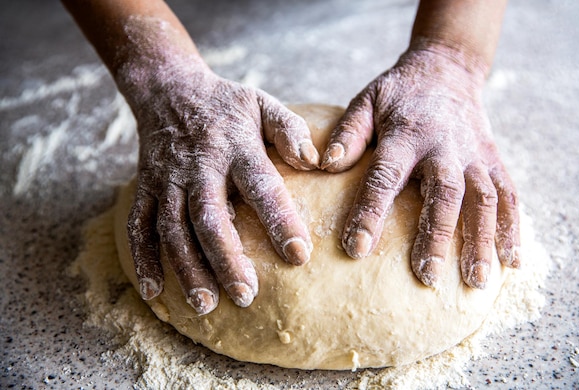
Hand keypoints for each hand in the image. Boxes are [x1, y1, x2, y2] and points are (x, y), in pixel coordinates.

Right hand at [126, 60, 318, 313]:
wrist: (168, 88)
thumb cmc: (225, 104)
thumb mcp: (262, 103)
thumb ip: (289, 130)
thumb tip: (316, 162)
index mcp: (236, 146)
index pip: (261, 186)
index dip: (279, 220)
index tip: (299, 255)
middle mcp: (199, 166)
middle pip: (209, 217)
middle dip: (226, 259)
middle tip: (246, 296)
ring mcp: (167, 179)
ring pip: (173, 228)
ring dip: (188, 268)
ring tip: (206, 305)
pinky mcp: (144, 187)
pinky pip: (139, 226)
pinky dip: (143, 259)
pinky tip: (154, 292)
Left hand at [321, 44, 519, 287]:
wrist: (448, 70)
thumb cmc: (399, 93)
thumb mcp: (367, 101)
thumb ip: (349, 133)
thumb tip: (325, 165)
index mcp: (405, 135)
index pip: (385, 177)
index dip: (370, 212)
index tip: (358, 248)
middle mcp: (444, 147)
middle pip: (444, 193)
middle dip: (438, 236)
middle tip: (428, 277)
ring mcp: (474, 155)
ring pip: (483, 199)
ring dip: (482, 240)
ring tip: (476, 281)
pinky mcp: (493, 160)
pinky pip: (509, 195)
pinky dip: (513, 227)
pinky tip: (513, 260)